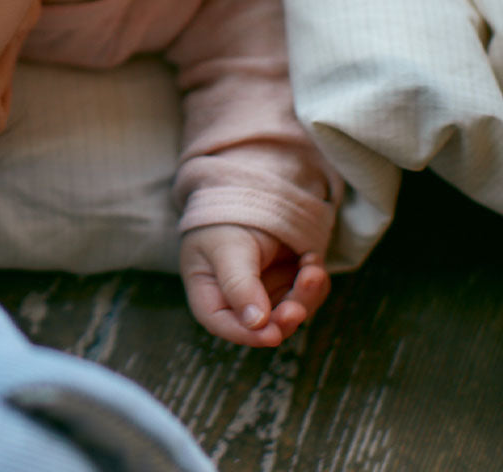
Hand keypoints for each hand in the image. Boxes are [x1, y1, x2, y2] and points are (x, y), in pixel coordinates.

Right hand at [179, 224, 328, 346]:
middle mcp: (237, 298)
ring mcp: (265, 292)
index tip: (272, 334)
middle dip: (285, 317)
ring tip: (312, 269)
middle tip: (298, 308)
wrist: (253, 189)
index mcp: (208, 290)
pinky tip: (311, 259)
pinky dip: (314, 281)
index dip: (246, 334)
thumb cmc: (227, 218)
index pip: (221, 322)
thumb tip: (256, 324)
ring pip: (290, 312)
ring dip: (305, 296)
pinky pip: (307, 295)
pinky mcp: (288, 282)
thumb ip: (239, 284)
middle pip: (263, 324)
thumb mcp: (227, 246)